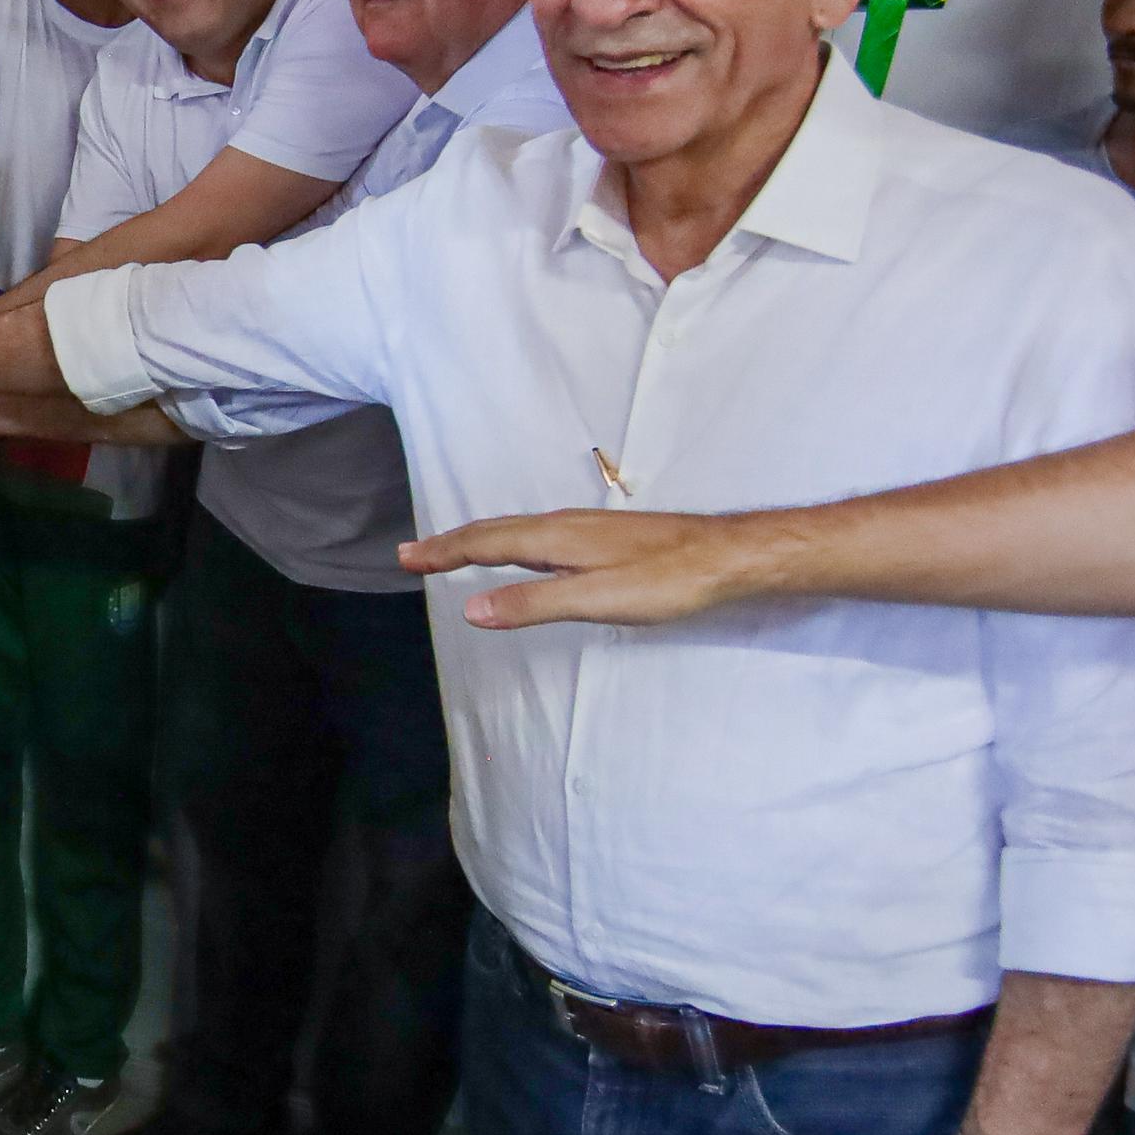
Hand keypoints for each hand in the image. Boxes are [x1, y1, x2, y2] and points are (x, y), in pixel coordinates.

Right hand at [400, 508, 770, 627]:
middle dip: (451, 542)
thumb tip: (473, 609)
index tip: (406, 559)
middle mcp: (565, 524)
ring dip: (479, 541)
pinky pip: (538, 535)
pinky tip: (520, 554)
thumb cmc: (667, 579)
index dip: (445, 551)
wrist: (728, 555)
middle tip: (412, 554)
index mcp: (556, 537)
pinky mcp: (604, 538)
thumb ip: (535, 604)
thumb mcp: (597, 599)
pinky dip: (510, 543)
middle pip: (495, 530)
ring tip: (452, 551)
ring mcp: (586, 528)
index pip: (486, 542)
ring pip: (517, 531)